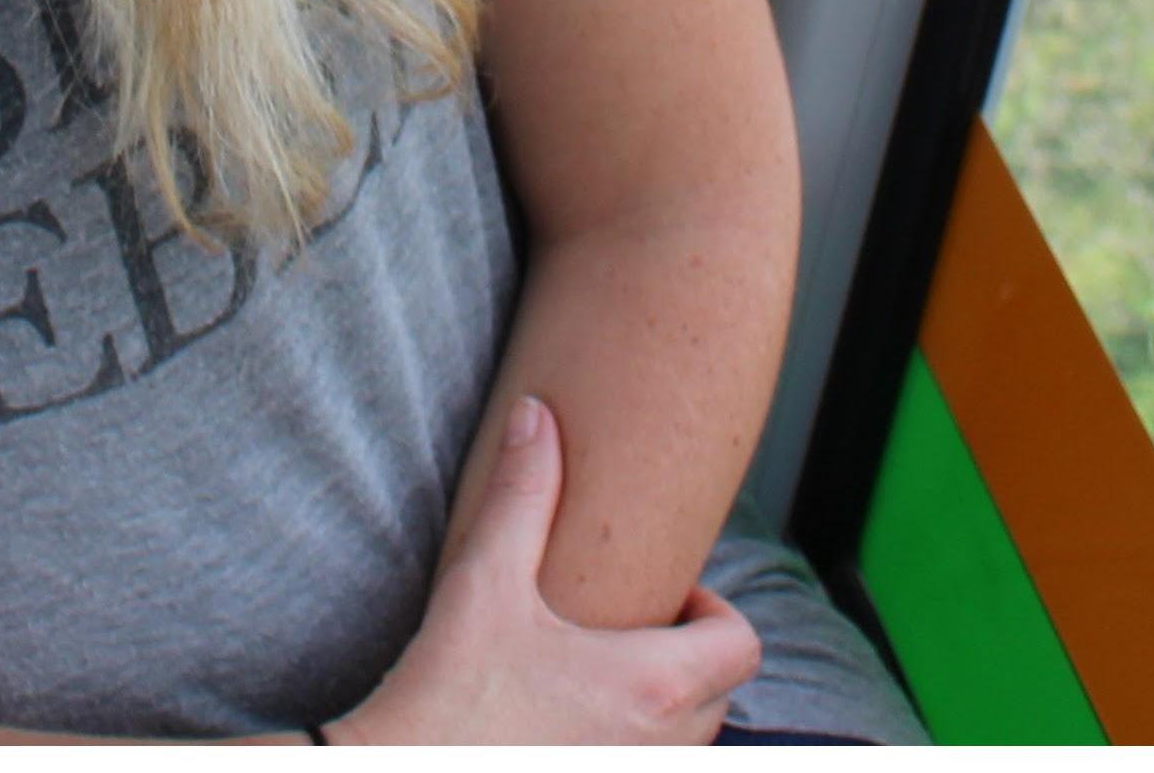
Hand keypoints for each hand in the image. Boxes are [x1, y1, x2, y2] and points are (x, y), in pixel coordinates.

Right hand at [325, 399, 758, 744]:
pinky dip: (631, 736)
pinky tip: (571, 715)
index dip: (714, 610)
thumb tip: (536, 416)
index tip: (664, 592)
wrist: (410, 772)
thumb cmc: (454, 692)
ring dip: (663, 699)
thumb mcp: (486, 581)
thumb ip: (521, 494)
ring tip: (598, 666)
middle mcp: (663, 746)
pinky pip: (648, 760)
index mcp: (654, 686)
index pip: (742, 646)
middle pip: (722, 692)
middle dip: (687, 653)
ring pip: (689, 737)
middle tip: (626, 622)